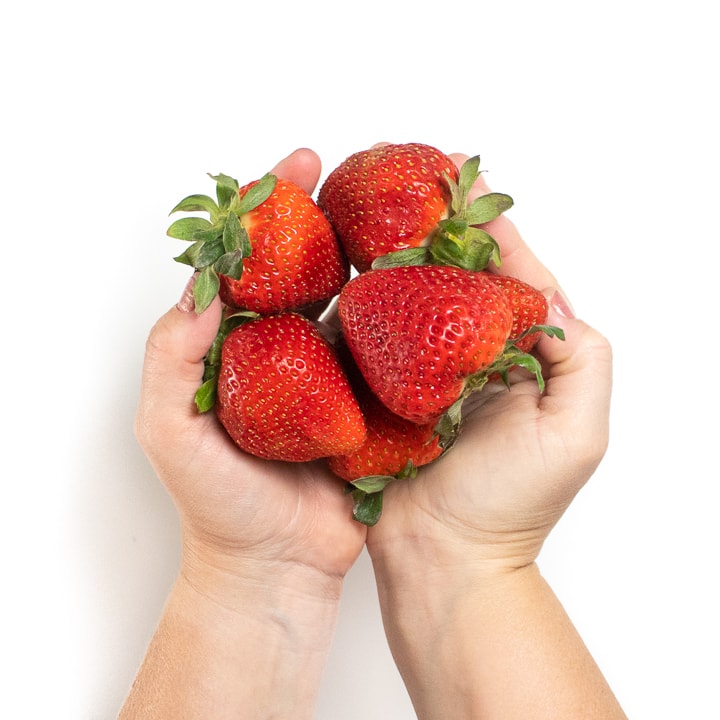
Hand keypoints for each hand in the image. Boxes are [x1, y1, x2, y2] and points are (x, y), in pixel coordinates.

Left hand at [135, 148, 365, 594]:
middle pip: (303, 268)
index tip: (294, 168)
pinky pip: (385, 350)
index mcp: (232, 347)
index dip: (267, 210)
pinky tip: (424, 286)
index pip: (247, 261)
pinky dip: (402, 317)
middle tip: (354, 171)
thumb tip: (202, 285)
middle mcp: (282, 351)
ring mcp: (328, 374)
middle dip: (324, 215)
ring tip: (400, 214)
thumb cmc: (217, 505)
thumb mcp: (170, 431)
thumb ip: (172, 355)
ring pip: (349, 301)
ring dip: (371, 256)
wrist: (274, 565)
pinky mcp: (366, 401)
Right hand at [360, 152, 622, 719]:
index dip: (493, 226)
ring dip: (401, 251)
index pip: (514, 277)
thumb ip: (581, 359)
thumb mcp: (576, 435)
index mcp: (524, 359)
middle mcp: (474, 359)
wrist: (443, 561)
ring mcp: (425, 374)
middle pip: (460, 277)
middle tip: (418, 174)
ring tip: (379, 204)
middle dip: (442, 225)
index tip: (467, 176)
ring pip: (415, 300)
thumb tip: (547, 295)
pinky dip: (366, 301)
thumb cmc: (509, 507)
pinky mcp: (383, 392)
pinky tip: (349, 267)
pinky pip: (376, 336)